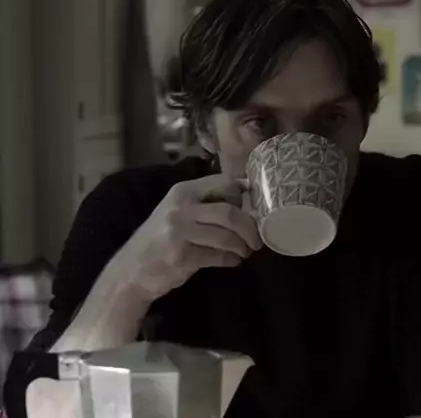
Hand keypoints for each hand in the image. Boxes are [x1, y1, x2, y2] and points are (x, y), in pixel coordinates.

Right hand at [106, 174, 262, 303]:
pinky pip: (217, 256)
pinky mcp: (181, 256)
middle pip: (230, 213)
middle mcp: (180, 208)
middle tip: (256, 241)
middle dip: (249, 229)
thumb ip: (205, 203)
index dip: (242, 197)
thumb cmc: (160, 239)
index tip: (251, 211)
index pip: (224, 183)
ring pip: (226, 236)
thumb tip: (244, 194)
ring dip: (242, 247)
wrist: (130, 271)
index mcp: (183, 191)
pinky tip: (232, 261)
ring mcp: (179, 232)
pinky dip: (230, 260)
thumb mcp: (178, 211)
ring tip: (245, 252)